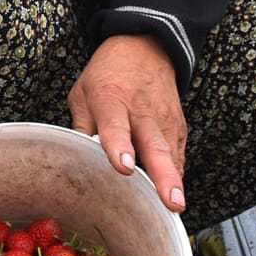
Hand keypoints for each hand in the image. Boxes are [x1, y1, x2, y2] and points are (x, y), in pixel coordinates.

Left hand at [68, 34, 186, 214]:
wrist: (145, 48)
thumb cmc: (107, 75)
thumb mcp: (82, 93)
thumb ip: (82, 127)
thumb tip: (77, 158)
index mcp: (111, 99)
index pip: (115, 126)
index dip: (119, 147)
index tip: (123, 167)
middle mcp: (141, 112)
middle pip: (154, 147)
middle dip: (163, 176)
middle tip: (170, 201)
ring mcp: (163, 121)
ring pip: (171, 155)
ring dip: (174, 181)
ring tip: (175, 207)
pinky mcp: (178, 128)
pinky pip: (178, 156)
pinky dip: (177, 174)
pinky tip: (173, 194)